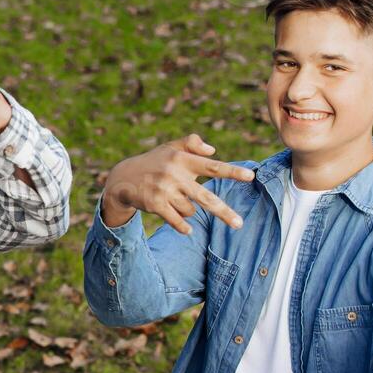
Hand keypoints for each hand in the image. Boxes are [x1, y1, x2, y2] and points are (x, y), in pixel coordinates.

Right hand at [101, 134, 254, 234]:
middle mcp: (174, 175)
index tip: (251, 177)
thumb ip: (192, 143)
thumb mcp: (170, 147)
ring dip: (187, 209)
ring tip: (173, 199)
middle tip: (240, 224)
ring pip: (190, 210)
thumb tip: (213, 150)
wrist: (122, 178)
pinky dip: (183, 226)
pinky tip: (186, 229)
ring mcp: (164, 191)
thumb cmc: (153, 162)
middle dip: (224, 212)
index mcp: (182, 159)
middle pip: (206, 198)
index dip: (232, 172)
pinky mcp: (155, 205)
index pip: (213, 167)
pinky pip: (178, 221)